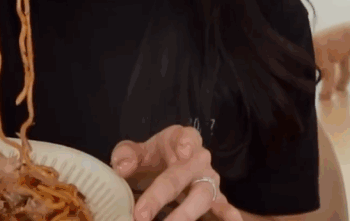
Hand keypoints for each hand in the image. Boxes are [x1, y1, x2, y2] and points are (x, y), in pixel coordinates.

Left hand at [111, 125, 243, 220]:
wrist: (167, 166)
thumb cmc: (154, 158)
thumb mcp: (137, 150)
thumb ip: (126, 154)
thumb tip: (122, 168)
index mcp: (181, 139)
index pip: (186, 137)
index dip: (185, 144)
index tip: (182, 152)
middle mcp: (199, 159)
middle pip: (183, 175)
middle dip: (161, 196)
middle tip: (141, 216)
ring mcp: (209, 180)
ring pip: (201, 196)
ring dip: (184, 214)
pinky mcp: (215, 199)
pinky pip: (222, 207)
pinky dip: (226, 215)